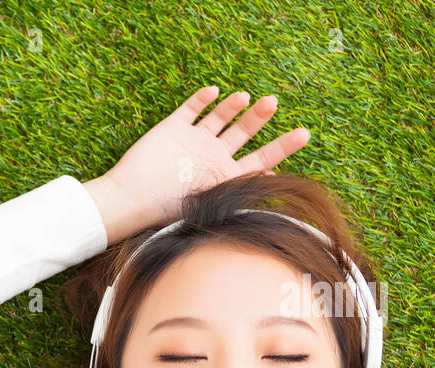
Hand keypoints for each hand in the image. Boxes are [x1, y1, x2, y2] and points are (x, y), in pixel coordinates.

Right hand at [86, 86, 311, 242]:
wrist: (130, 199)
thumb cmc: (168, 207)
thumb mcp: (209, 200)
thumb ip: (238, 187)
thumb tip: (272, 179)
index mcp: (225, 176)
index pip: (261, 160)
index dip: (282, 147)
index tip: (304, 133)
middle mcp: (212, 156)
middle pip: (244, 133)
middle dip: (259, 118)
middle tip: (273, 102)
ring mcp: (193, 141)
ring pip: (220, 117)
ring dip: (233, 106)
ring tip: (245, 98)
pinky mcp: (172, 129)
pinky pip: (191, 108)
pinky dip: (202, 99)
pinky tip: (213, 92)